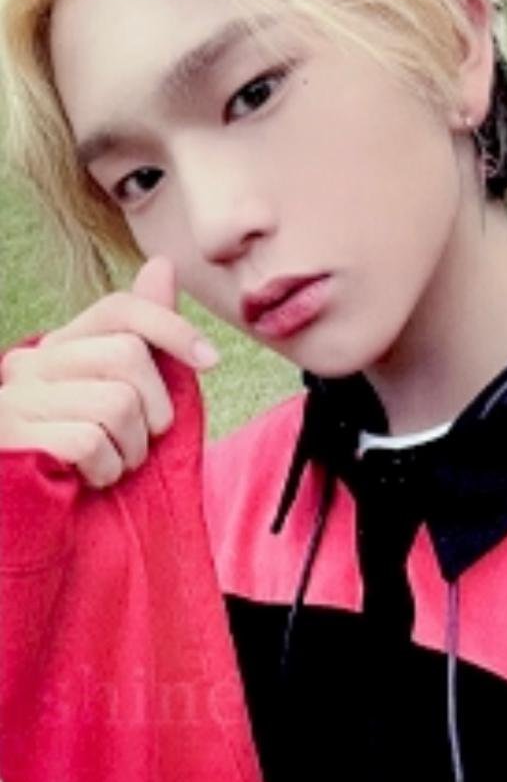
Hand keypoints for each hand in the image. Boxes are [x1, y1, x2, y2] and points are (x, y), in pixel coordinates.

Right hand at [0, 257, 217, 487]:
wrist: (31, 517)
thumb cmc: (87, 454)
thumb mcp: (124, 394)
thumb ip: (144, 338)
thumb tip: (163, 264)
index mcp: (61, 345)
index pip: (121, 310)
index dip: (171, 327)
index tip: (210, 360)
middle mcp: (33, 362)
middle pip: (128, 355)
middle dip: (156, 408)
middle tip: (144, 440)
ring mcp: (18, 397)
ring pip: (116, 403)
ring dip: (132, 447)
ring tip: (115, 462)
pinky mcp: (13, 435)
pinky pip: (90, 442)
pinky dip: (106, 469)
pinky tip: (92, 477)